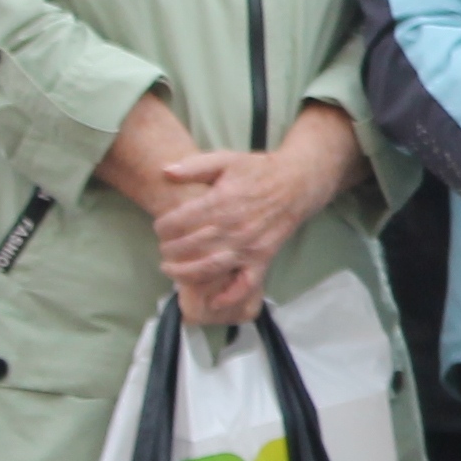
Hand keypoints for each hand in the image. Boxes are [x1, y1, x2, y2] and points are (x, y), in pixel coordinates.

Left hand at [151, 108, 361, 324]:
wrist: (299, 182)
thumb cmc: (260, 170)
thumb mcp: (227, 159)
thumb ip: (194, 166)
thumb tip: (164, 171)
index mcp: (221, 201)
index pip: (178, 221)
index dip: (162, 226)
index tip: (160, 226)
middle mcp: (233, 226)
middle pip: (188, 246)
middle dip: (168, 250)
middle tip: (164, 248)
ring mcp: (248, 245)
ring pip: (209, 267)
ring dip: (184, 273)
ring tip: (170, 270)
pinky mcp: (263, 257)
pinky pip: (247, 283)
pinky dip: (230, 296)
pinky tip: (214, 301)